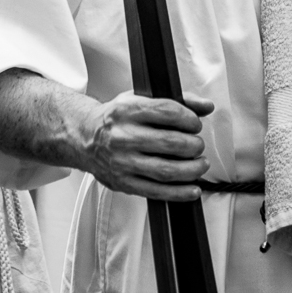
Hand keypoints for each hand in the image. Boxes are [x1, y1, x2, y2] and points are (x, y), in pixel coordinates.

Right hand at [78, 92, 212, 201]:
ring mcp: (122, 161)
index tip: (195, 124)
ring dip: (192, 169)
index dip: (189, 118)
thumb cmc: (116, 118)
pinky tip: (193, 188)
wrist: (85, 137)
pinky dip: (180, 193)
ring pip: (166, 169)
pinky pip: (157, 192)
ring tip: (200, 164)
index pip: (168, 112)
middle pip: (170, 142)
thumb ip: (176, 101)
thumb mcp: (139, 99)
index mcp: (127, 110)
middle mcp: (123, 135)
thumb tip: (207, 106)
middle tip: (197, 145)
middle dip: (193, 145)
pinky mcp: (123, 182)